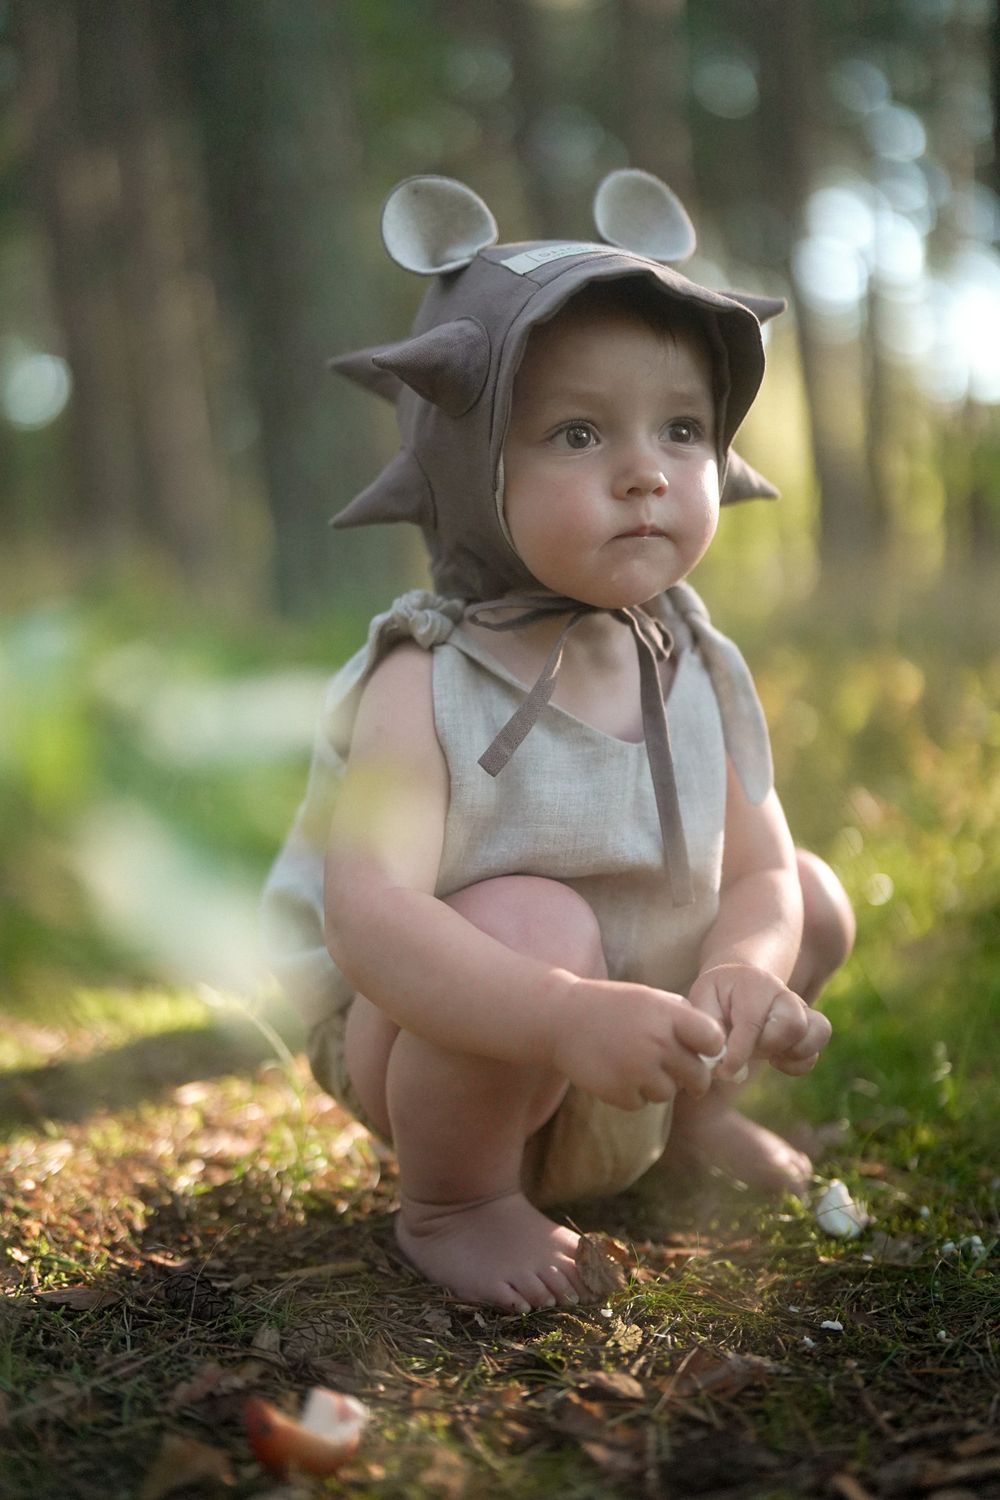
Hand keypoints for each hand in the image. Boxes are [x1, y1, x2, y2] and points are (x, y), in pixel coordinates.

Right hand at [552, 976, 726, 1111]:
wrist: (560, 1018)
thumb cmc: (610, 1006)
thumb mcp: (648, 997)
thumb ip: (680, 1015)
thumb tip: (714, 1042)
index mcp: (668, 1014)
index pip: (713, 1040)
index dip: (710, 1049)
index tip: (701, 1053)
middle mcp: (658, 1042)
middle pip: (698, 1076)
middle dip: (694, 1081)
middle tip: (686, 1080)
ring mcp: (638, 1069)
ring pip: (669, 1093)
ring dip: (657, 1086)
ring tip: (634, 1066)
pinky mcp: (620, 1092)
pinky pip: (641, 1103)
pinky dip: (631, 1094)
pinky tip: (615, 1073)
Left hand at [688, 963, 830, 1080]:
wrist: (737, 984)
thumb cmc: (717, 996)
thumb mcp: (702, 999)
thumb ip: (707, 1027)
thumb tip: (719, 1061)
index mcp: (753, 983)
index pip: (752, 1021)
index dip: (739, 1052)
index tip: (723, 1071)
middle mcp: (783, 993)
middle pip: (793, 1025)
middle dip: (766, 1048)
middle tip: (746, 1051)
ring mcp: (800, 1009)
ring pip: (817, 1032)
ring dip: (790, 1054)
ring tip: (767, 1056)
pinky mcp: (809, 1028)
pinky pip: (816, 1051)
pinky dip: (798, 1064)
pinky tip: (776, 1061)